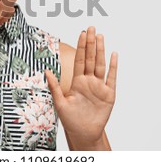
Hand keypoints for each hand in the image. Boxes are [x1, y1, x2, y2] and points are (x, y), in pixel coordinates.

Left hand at [46, 26, 117, 146]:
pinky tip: (114, 54)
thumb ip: (54, 86)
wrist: (83, 133)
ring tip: (101, 36)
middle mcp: (89, 81)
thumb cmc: (71, 119)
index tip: (82, 33)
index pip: (79, 60)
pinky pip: (112, 78)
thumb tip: (46, 70)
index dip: (81, 46)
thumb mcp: (60, 103)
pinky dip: (114, 66)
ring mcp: (99, 86)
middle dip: (91, 43)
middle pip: (90, 58)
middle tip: (91, 28)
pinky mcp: (109, 94)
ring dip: (101, 50)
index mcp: (77, 81)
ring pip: (100, 64)